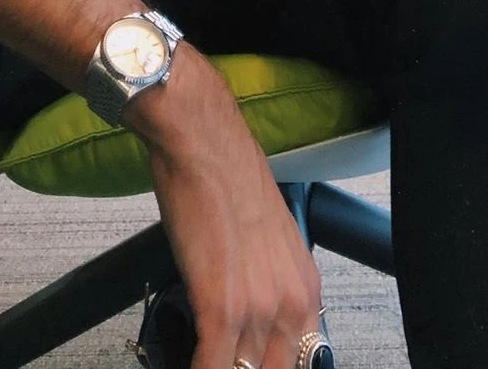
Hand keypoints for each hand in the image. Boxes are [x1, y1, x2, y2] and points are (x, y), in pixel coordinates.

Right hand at [133, 49, 323, 368]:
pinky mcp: (221, 309)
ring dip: (214, 365)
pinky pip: (210, 368)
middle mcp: (291, 304)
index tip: (241, 361)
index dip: (265, 365)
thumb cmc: (227, 178)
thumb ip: (266, 286)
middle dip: (240, 367)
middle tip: (216, 354)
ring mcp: (258, 310)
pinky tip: (181, 363)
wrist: (202, 142)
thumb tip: (245, 321)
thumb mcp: (266, 241)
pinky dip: (195, 368)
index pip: (297, 360)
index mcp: (306, 288)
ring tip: (193, 353)